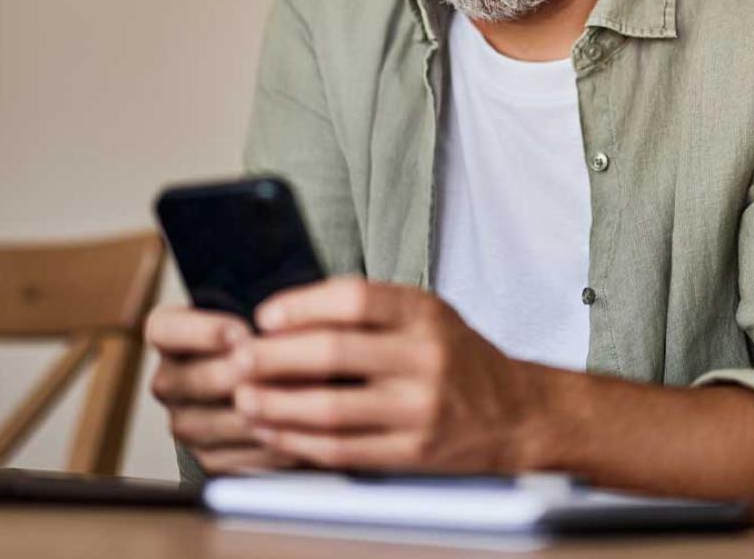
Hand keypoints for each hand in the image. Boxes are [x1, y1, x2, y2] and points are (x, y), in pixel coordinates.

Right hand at [144, 305, 299, 473]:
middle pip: (195, 380)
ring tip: (300, 399)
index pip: (168, 330)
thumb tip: (281, 322)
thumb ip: (259, 316)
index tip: (242, 332)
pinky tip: (299, 429)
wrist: (261, 376)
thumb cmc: (260, 329)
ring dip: (260, 412)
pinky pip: (236, 456)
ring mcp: (183, 422)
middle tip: (274, 369)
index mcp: (167, 334)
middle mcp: (168, 380)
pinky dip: (269, 444)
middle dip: (239, 375)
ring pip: (217, 422)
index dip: (204, 332)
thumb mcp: (253, 311)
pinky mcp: (206, 457)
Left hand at [232, 276, 546, 470]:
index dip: (302, 305)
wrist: (515, 414)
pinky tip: (275, 434)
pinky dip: (301, 443)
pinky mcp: (413, 453)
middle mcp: (425, 357)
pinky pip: (344, 450)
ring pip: (331, 409)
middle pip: (334, 353)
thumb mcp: (427, 313)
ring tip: (244, 399)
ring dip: (277, 406)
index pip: (355, 300)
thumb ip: (372, 309)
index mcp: (424, 313)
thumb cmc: (458, 357)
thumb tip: (292, 313)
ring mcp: (420, 409)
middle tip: (237, 358)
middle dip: (274, 358)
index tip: (265, 316)